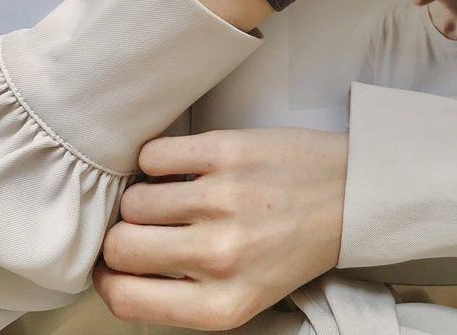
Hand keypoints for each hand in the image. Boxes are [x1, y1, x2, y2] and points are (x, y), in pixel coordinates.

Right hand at [94, 127, 347, 328]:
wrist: (348, 193)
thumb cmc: (293, 244)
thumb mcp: (245, 295)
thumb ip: (185, 295)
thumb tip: (120, 271)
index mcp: (221, 305)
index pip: (123, 298)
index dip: (108, 277)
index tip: (115, 261)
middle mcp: (217, 256)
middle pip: (119, 245)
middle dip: (125, 235)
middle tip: (148, 224)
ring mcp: (221, 199)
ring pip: (134, 199)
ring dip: (145, 196)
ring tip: (174, 194)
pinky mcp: (227, 151)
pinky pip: (153, 154)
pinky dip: (158, 159)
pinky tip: (183, 166)